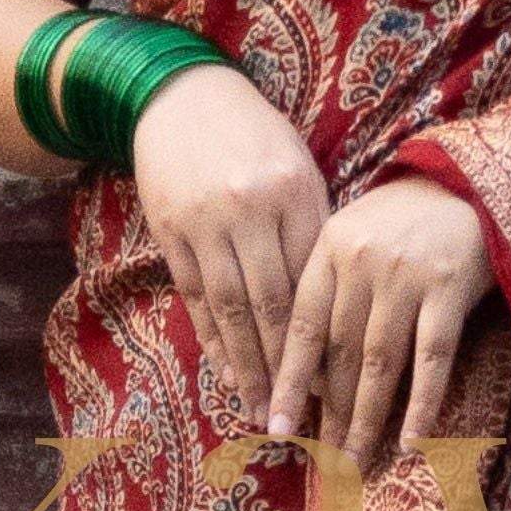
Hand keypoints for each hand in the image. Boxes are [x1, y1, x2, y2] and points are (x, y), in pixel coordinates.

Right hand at [128, 63, 329, 415]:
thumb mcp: (298, 167)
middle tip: (302, 415)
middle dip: (288, 365)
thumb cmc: (256, 135)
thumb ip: (313, 226)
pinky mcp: (169, 229)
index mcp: (295, 192)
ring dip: (247, 364)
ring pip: (230, 307)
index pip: (315, 280)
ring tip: (260, 407)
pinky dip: (210, 336)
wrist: (182, 95)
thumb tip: (334, 298)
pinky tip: (226, 369)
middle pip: (274, 303)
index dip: (326, 335)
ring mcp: (205, 222)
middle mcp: (250, 210)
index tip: (341, 380)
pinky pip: (193, 295)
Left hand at [269, 176, 499, 470]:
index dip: (287, 380)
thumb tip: (303, 369)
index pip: (302, 327)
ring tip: (355, 460)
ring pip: (378, 362)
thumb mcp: (356, 234)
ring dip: (366, 418)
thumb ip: (329, 286)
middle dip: (329, 412)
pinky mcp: (449, 288)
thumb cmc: (408, 218)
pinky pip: (432, 359)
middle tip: (323, 460)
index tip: (275, 424)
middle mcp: (362, 262)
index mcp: (330, 249)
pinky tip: (412, 441)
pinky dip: (421, 404)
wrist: (473, 182)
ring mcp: (406, 276)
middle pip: (339, 352)